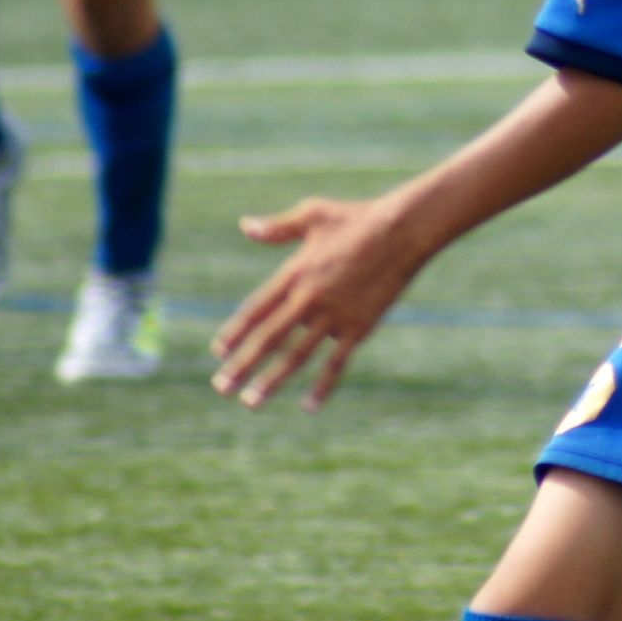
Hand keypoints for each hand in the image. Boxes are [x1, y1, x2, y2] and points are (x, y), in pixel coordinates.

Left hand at [212, 194, 424, 411]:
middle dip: (242, 365)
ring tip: (251, 402)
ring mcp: (335, 315)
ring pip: (297, 355)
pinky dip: (323, 386)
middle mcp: (309, 298)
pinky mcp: (360, 327)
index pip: (256, 309)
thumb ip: (277, 228)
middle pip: (268, 338)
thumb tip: (245, 226)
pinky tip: (309, 406)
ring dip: (272, 380)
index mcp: (295, 273)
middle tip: (221, 388)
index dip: (235, 331)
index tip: (218, 351)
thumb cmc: (357, 217)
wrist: (403, 230)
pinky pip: (337, 362)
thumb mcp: (313, 214)